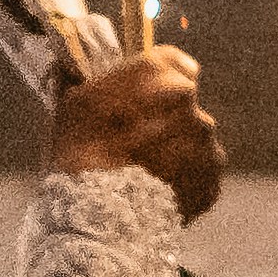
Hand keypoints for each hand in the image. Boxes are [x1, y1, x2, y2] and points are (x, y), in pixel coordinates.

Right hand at [50, 46, 222, 221]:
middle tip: (136, 142)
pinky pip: (199, 176)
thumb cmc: (81, 153)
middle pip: (183, 105)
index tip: (144, 96)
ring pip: (193, 142)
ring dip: (176, 152)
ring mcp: (205, 144)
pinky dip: (183, 183)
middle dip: (164, 119)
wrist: (102, 215)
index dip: (158, 78)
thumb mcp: (67, 107)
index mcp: (158, 74)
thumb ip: (75, 81)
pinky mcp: (211, 181)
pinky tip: (157, 195)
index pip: (173, 62)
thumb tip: (66, 68)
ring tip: (145, 175)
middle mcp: (189, 103)